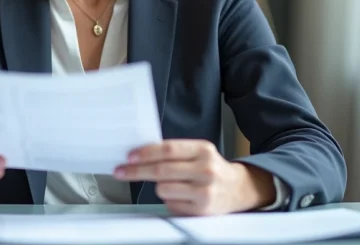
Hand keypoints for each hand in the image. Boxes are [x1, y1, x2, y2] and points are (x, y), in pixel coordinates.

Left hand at [113, 139, 274, 215]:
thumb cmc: (212, 169)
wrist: (238, 189)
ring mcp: (204, 192)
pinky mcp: (201, 210)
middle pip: (161, 170)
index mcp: (203, 150)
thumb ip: (175, 152)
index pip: (168, 150)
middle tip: (121, 171)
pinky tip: (182, 196)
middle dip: (136, 171)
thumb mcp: (199, 152)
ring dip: (159, 187)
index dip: (145, 153)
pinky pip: (171, 204)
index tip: (129, 157)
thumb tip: (141, 153)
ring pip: (163, 189)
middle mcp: (205, 170)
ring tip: (172, 184)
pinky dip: (170, 200)